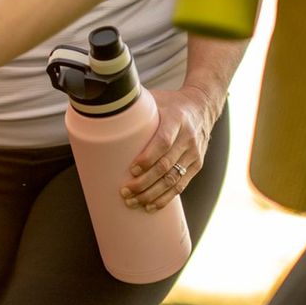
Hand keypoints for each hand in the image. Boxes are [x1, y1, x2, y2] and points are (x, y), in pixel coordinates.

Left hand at [120, 86, 220, 212]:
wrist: (202, 106)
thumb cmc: (171, 103)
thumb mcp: (156, 98)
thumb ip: (135, 104)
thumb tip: (103, 105)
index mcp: (176, 120)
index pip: (163, 142)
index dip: (148, 158)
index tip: (132, 169)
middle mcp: (188, 138)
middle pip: (166, 166)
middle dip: (144, 182)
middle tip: (125, 191)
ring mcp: (194, 153)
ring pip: (173, 180)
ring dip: (152, 194)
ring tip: (134, 202)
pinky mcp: (197, 165)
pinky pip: (181, 185)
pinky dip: (166, 198)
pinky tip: (151, 205)